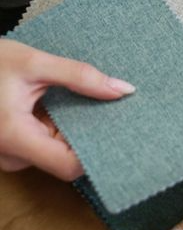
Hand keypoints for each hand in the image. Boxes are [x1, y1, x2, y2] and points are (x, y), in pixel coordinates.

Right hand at [0, 39, 134, 180]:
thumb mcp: (34, 63)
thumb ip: (80, 77)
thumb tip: (124, 90)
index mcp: (13, 137)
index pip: (68, 166)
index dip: (95, 151)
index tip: (115, 129)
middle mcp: (9, 155)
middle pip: (64, 158)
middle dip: (86, 134)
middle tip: (103, 106)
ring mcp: (8, 155)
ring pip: (54, 151)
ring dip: (69, 128)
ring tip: (74, 100)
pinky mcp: (10, 149)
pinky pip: (43, 145)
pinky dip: (56, 127)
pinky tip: (59, 106)